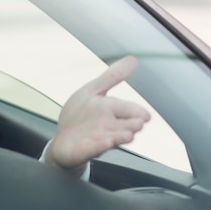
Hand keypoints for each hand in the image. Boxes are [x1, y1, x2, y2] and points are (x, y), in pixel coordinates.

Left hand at [46, 56, 150, 176]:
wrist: (63, 139)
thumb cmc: (80, 115)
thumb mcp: (93, 91)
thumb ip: (111, 77)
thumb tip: (133, 59)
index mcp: (111, 110)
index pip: (128, 110)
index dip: (137, 112)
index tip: (146, 115)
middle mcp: (109, 126)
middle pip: (124, 126)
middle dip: (132, 125)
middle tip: (139, 124)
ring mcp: (99, 139)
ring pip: (113, 138)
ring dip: (120, 136)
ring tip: (128, 134)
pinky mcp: (87, 150)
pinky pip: (95, 148)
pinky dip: (100, 146)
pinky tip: (105, 142)